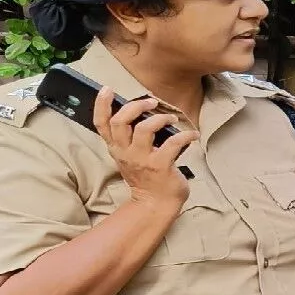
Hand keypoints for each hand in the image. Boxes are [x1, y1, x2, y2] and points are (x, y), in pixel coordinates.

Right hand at [94, 86, 199, 209]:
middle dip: (135, 106)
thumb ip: (130, 139)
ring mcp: (142, 160)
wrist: (155, 205)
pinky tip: (193, 135)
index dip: (101, 105)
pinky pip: (174, 143)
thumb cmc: (146, 178)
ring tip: (171, 118)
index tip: (108, 89)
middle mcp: (126, 153)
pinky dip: (186, 135)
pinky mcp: (160, 166)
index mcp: (116, 149)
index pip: (101, 124)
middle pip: (120, 122)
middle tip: (151, 102)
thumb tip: (143, 113)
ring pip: (144, 129)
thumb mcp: (130, 157)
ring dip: (160, 118)